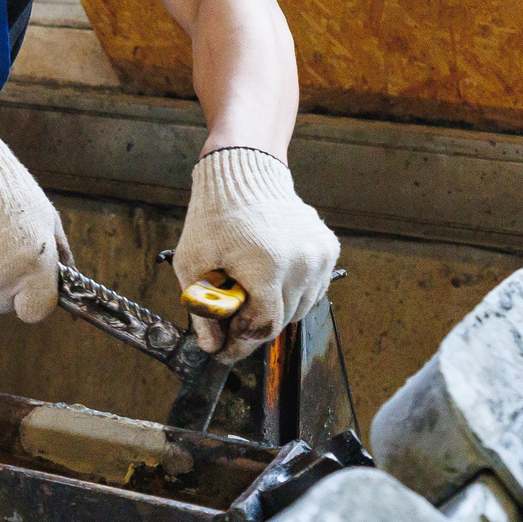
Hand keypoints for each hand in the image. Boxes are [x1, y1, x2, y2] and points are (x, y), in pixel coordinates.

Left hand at [171, 147, 339, 360]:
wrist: (245, 172)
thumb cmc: (214, 217)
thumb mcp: (194, 264)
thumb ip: (203, 311)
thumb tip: (212, 348)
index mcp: (267, 265)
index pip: (263, 325)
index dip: (241, 341)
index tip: (224, 349)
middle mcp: (301, 262)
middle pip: (281, 320)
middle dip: (254, 326)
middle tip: (231, 323)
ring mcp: (319, 255)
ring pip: (300, 308)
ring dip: (275, 309)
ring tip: (249, 294)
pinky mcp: (328, 248)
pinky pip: (313, 289)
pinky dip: (292, 291)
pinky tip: (270, 278)